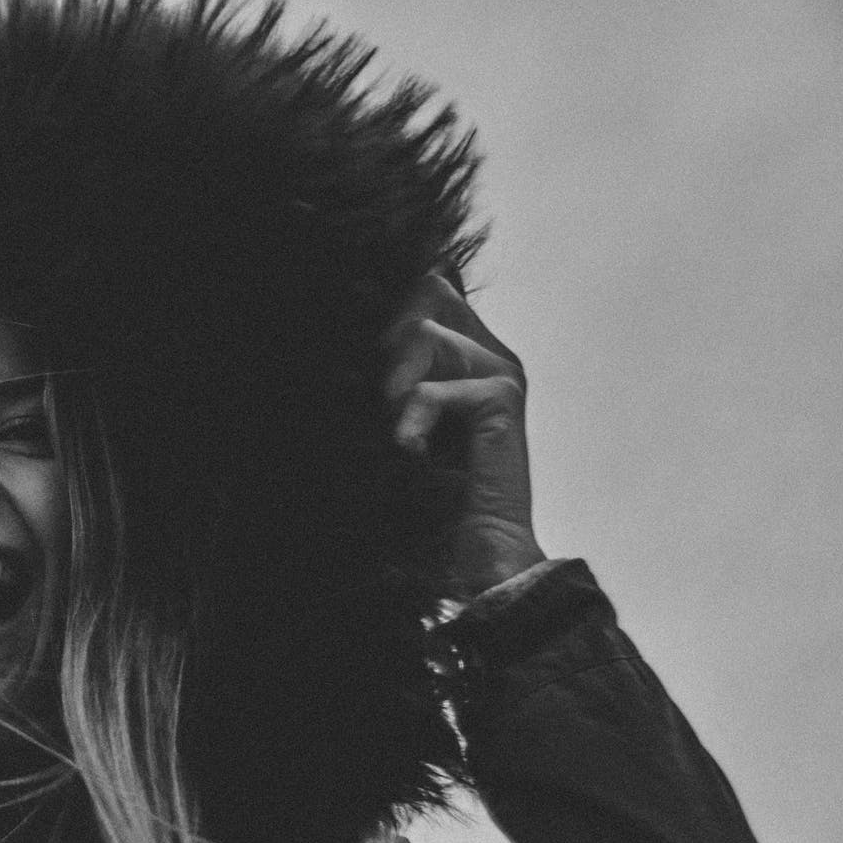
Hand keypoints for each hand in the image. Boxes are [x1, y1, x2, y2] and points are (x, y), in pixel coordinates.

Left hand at [381, 273, 545, 593]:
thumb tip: (341, 334)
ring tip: (399, 435)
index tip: (360, 355)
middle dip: (385, 339)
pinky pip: (431, 387)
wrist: (477, 554)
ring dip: (393, 387)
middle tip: (382, 400)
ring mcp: (499, 370)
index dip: (386, 303)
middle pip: (424, 292)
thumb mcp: (393, 423)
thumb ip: (384, 377)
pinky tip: (410, 453)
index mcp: (464, 352)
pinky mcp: (501, 395)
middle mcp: (487, 352)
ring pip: (420, 335)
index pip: (427, 288)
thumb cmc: (427, 495)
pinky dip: (409, 423)